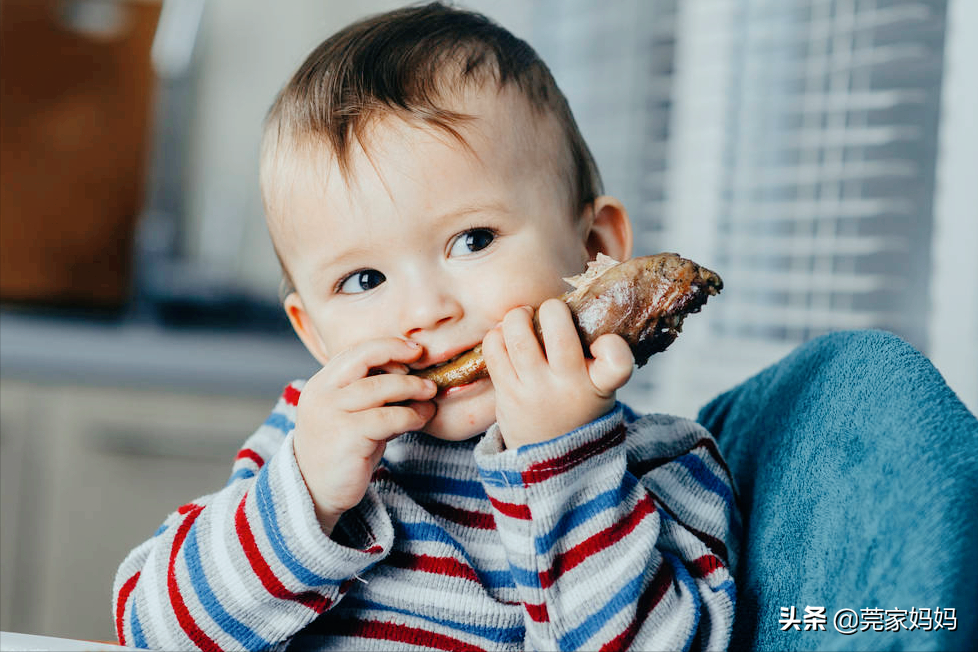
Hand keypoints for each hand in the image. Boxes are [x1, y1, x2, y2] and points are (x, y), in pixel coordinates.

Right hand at [292, 338, 436, 534]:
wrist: (315, 492)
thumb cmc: (341, 450)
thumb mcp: (352, 414)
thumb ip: (373, 394)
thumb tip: (414, 375)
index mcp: (322, 383)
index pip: (356, 350)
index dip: (388, 347)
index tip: (415, 351)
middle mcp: (322, 393)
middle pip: (366, 359)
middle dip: (401, 360)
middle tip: (426, 375)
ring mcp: (331, 413)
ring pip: (381, 387)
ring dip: (413, 390)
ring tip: (429, 397)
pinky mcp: (347, 436)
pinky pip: (388, 417)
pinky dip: (411, 415)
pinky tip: (420, 420)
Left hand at [482, 300, 633, 448]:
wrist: (551, 456)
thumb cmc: (577, 405)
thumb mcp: (600, 386)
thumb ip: (595, 355)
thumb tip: (570, 305)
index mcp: (599, 385)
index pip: (617, 364)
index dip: (613, 346)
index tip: (604, 342)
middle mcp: (567, 387)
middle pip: (560, 337)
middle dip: (552, 309)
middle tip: (549, 310)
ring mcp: (534, 391)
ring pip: (518, 338)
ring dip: (517, 316)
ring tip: (522, 317)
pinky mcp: (506, 393)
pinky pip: (494, 350)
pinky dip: (497, 334)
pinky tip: (506, 336)